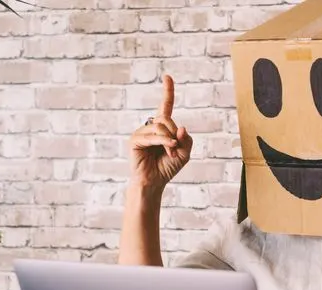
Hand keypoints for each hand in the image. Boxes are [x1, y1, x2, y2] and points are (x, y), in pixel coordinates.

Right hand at [128, 75, 192, 190]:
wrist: (155, 182)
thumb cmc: (167, 167)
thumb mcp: (185, 153)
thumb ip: (186, 140)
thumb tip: (181, 127)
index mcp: (162, 127)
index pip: (165, 106)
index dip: (167, 91)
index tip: (167, 77)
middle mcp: (151, 127)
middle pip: (166, 119)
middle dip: (175, 134)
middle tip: (175, 149)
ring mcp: (141, 132)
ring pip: (160, 126)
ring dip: (170, 141)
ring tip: (171, 153)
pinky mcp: (135, 140)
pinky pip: (152, 136)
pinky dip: (163, 142)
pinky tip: (168, 150)